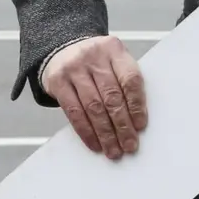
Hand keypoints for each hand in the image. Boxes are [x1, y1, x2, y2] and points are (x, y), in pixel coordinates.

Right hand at [42, 35, 148, 159]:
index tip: (141, 126)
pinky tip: (95, 143)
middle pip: (111, 96)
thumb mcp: (112, 60)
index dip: (137, 105)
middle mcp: (93, 56)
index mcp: (113, 49)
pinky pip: (74, 112)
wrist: (61, 49)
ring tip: (113, 150)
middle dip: (122, 125)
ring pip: (93, 107)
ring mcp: (73, 68)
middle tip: (129, 145)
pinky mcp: (57, 81)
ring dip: (105, 133)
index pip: (129, 79)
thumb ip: (124, 82)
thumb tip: (136, 120)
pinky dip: (86, 131)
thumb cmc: (95, 61)